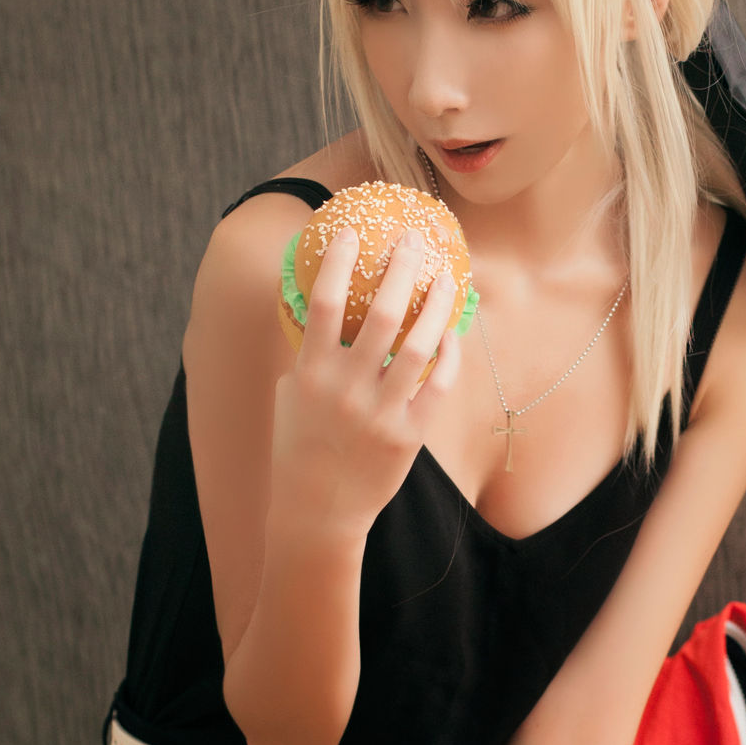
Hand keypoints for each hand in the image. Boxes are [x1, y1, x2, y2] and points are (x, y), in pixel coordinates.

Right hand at [272, 225, 461, 532]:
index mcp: (311, 373)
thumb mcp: (292, 395)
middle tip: (413, 242)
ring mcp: (380, 412)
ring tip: (444, 278)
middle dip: (400, 270)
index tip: (350, 232)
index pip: (325, 303)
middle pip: (382, 313)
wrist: (317, 512)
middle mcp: (346, 389)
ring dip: (435, 305)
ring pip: (419, 345)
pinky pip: (437, 385)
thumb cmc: (299, 448)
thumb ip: (308, 353)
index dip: (339, 263)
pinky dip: (447, 355)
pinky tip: (452, 333)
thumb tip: (321, 306)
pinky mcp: (408, 435)